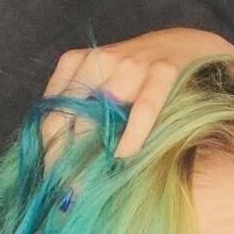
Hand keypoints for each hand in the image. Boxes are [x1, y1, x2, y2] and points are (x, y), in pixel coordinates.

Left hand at [41, 27, 233, 165]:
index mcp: (79, 62)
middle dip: (68, 156)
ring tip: (89, 184)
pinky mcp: (163, 71)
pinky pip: (145, 107)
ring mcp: (133, 65)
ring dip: (96, 152)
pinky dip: (133, 133)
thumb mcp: (102, 80)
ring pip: (106, 112)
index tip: (48, 175)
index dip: (47, 145)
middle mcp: (102, 61)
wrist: (186, 44)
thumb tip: (56, 153)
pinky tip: (125, 155)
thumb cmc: (138, 73)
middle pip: (74, 115)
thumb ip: (79, 107)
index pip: (52, 109)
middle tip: (66, 190)